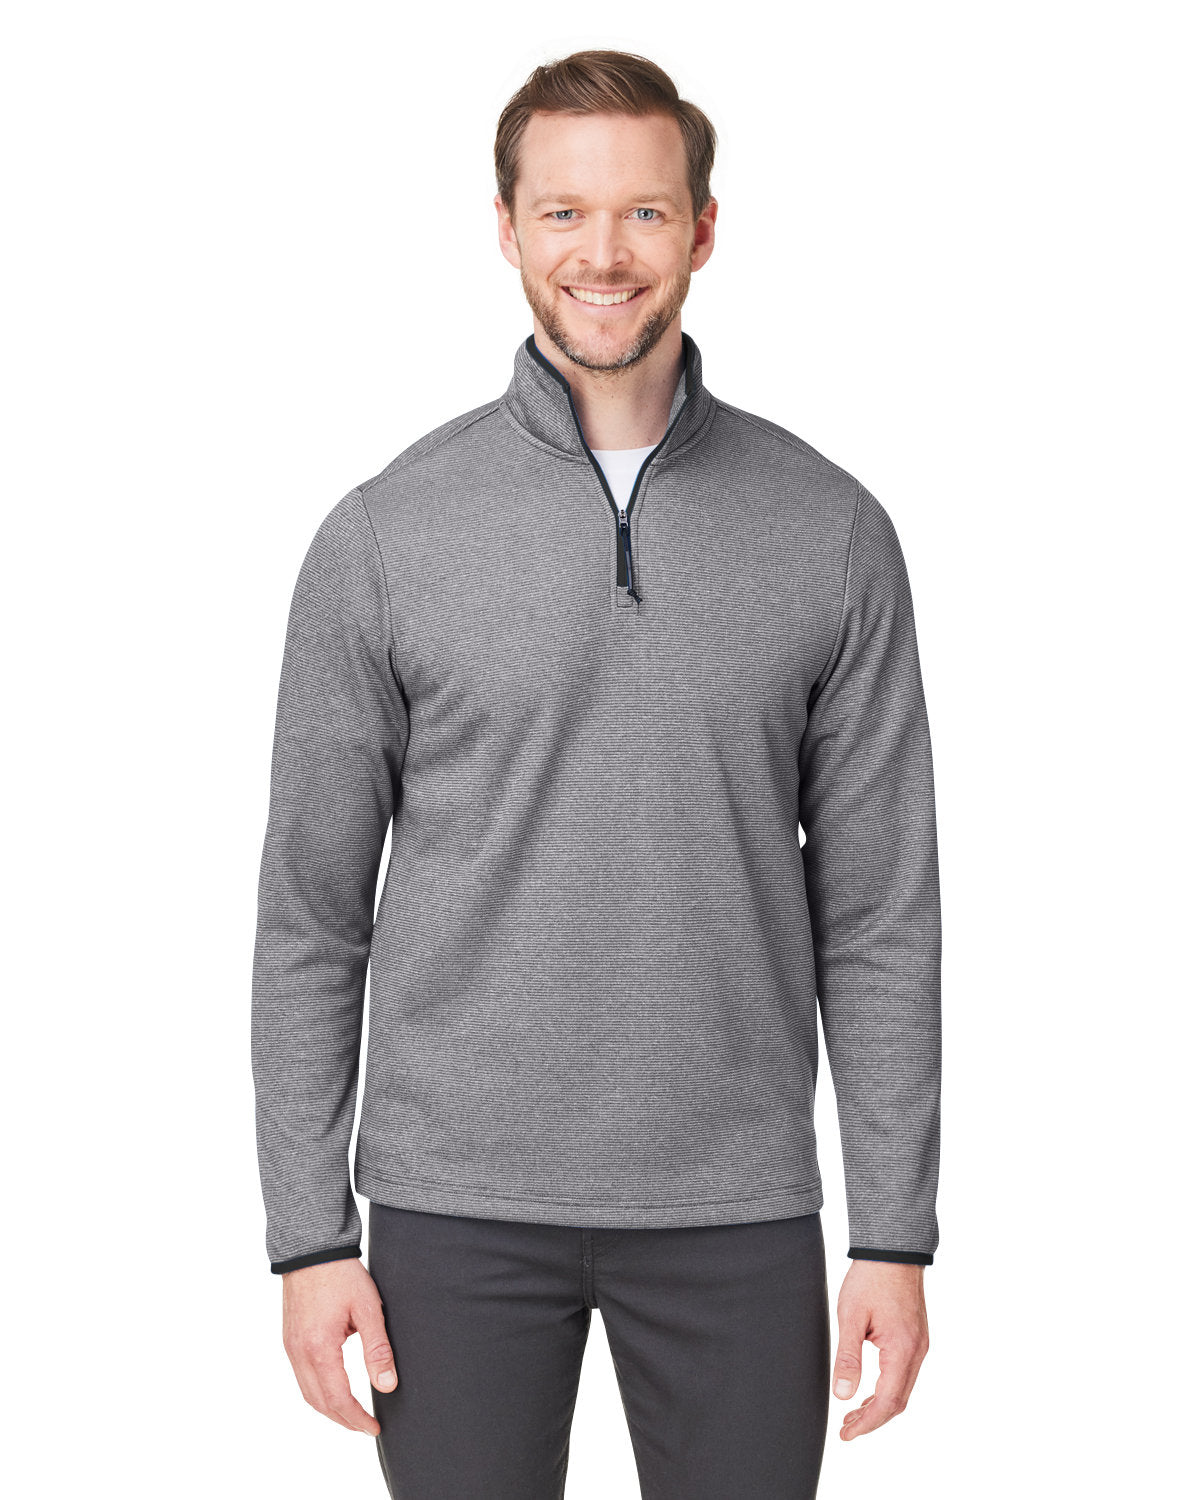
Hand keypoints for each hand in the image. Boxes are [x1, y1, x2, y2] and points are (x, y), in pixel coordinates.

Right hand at [281, 1257, 396, 1434]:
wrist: (313, 1248)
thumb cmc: (342, 1274)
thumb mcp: (368, 1308)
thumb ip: (378, 1349)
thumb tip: (387, 1385)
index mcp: (319, 1348)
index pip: (338, 1399)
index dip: (357, 1418)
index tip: (374, 1428)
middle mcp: (299, 1352)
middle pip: (319, 1402)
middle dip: (343, 1420)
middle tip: (366, 1426)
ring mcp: (290, 1346)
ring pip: (307, 1393)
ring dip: (329, 1409)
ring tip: (352, 1414)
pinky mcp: (289, 1339)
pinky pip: (301, 1377)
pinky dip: (318, 1391)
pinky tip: (333, 1389)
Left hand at [832, 1259, 928, 1440]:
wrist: (892, 1249)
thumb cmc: (870, 1278)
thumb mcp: (851, 1317)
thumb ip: (848, 1357)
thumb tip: (843, 1395)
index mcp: (902, 1350)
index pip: (887, 1403)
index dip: (866, 1424)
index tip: (846, 1434)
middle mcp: (917, 1351)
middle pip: (898, 1401)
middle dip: (872, 1419)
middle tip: (846, 1428)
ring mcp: (919, 1344)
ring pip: (903, 1388)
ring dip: (880, 1405)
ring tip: (854, 1412)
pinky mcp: (916, 1336)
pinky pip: (905, 1373)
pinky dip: (888, 1388)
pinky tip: (870, 1388)